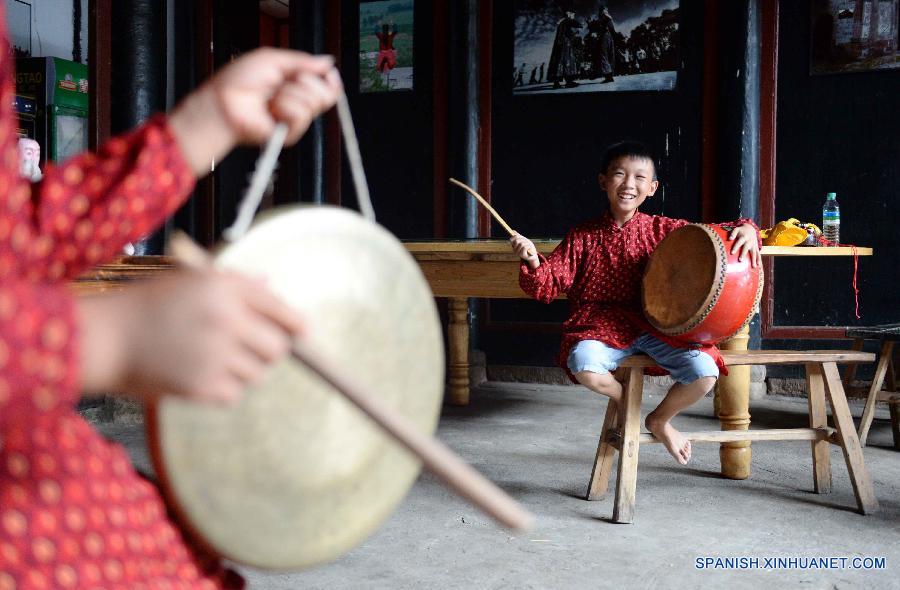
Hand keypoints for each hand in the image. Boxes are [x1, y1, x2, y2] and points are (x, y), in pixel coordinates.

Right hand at [78, 269, 303, 404]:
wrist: (105, 338)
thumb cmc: (148, 304)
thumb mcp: (191, 280)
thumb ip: (235, 284)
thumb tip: (272, 284)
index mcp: (225, 288)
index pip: (280, 309)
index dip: (296, 324)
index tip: (303, 334)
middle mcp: (226, 319)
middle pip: (278, 348)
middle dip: (268, 351)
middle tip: (247, 349)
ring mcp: (215, 354)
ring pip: (257, 374)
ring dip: (242, 371)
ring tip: (209, 358)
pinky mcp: (203, 386)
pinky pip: (234, 393)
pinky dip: (222, 389)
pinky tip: (197, 374)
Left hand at [169, 48, 342, 175]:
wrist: (224, 102)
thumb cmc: (238, 81)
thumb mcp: (272, 59)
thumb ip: (302, 60)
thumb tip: (327, 61)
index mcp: (295, 83)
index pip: (326, 84)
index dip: (330, 78)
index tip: (326, 73)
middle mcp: (297, 101)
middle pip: (326, 95)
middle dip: (307, 83)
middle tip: (286, 82)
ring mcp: (294, 118)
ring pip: (314, 103)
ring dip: (290, 94)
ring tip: (273, 97)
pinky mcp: (290, 133)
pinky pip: (302, 116)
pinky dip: (286, 107)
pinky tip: (273, 108)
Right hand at [510, 232, 539, 269]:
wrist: (533, 255)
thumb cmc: (528, 247)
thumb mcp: (524, 240)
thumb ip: (518, 236)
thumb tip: (513, 231)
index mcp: (514, 246)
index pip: (512, 239)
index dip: (515, 236)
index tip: (520, 236)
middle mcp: (514, 250)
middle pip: (517, 241)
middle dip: (523, 239)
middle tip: (526, 241)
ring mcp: (517, 253)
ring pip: (521, 244)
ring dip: (527, 243)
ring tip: (528, 245)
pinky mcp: (522, 255)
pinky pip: (524, 247)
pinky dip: (528, 246)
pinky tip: (529, 247)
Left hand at [728, 224, 760, 267]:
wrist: (751, 228)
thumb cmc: (741, 231)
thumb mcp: (736, 229)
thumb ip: (733, 233)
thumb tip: (729, 239)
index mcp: (743, 237)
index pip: (739, 243)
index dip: (735, 247)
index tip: (732, 253)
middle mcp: (749, 242)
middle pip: (746, 248)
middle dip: (743, 254)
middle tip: (740, 260)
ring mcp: (754, 245)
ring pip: (754, 253)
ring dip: (754, 260)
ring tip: (753, 266)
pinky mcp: (756, 248)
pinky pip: (758, 254)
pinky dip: (759, 260)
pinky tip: (758, 266)